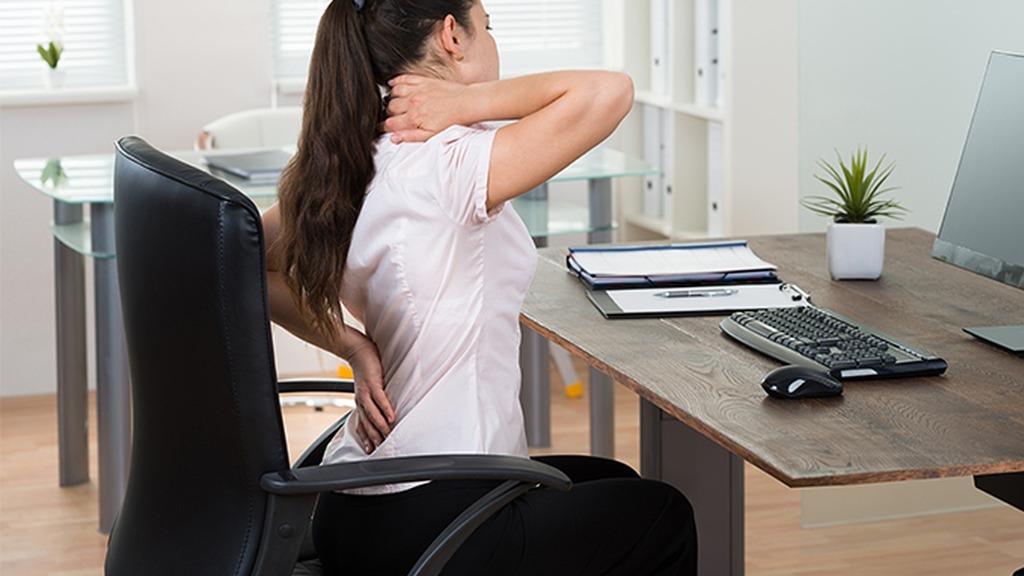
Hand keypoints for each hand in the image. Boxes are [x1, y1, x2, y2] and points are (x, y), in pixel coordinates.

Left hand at [342, 335, 394, 453]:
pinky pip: (379, 399)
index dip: (365, 438)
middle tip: (380, 449)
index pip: (362, 424)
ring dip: (379, 426)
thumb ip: (377, 399)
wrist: (358, 351)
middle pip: (366, 422)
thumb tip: (386, 409)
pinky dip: (385, 409)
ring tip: (387, 436)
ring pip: (371, 413)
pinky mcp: (372, 383)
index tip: (371, 450)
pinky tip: (391, 418)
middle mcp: (361, 400)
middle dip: (373, 437)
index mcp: (360, 402)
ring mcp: (365, 392)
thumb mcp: (370, 387)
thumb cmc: (367, 369)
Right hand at [384, 75, 468, 142]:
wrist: (467, 103)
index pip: (391, 123)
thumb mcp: (432, 135)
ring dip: (391, 98)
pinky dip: (396, 81)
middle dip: (388, 113)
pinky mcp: (423, 81)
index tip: (382, 127)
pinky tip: (392, 84)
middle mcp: (412, 102)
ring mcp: (417, 90)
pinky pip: (404, 78)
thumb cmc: (453, 120)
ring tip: (392, 103)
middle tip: (390, 116)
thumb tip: (394, 138)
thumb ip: (411, 137)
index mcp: (414, 118)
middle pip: (390, 108)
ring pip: (394, 93)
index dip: (384, 127)